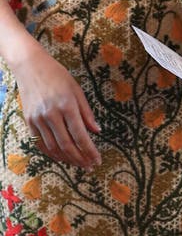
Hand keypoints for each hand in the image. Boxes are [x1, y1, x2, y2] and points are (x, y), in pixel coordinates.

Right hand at [15, 47, 100, 168]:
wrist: (31, 68)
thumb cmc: (58, 76)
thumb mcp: (77, 89)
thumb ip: (86, 112)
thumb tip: (96, 131)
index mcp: (67, 105)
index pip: (80, 135)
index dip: (89, 150)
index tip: (98, 160)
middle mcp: (51, 115)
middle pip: (67, 145)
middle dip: (80, 158)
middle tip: (90, 167)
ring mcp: (38, 120)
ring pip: (53, 147)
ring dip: (67, 159)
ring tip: (79, 164)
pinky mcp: (29, 122)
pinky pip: (41, 143)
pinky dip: (52, 153)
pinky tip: (62, 157)